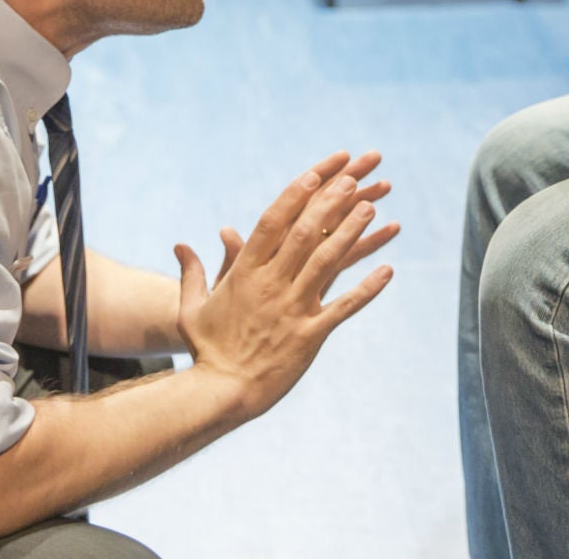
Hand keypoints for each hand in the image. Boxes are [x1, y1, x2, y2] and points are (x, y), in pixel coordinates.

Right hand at [174, 151, 397, 421]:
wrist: (221, 393)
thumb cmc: (206, 350)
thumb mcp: (192, 308)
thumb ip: (192, 272)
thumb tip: (181, 245)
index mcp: (244, 273)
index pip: (272, 223)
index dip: (295, 196)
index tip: (315, 175)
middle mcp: (269, 285)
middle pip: (303, 234)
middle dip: (329, 202)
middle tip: (353, 178)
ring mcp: (291, 309)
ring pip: (326, 262)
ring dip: (351, 233)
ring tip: (372, 207)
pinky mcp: (309, 335)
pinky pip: (343, 307)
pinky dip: (367, 289)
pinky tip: (388, 271)